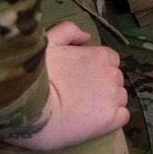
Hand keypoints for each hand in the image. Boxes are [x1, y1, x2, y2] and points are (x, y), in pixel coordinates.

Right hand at [3, 21, 127, 150]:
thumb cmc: (37, 76)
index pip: (110, 61)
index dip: (97, 70)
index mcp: (101, 55)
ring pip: (119, 97)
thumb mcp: (48, 43)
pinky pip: (122, 116)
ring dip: (107, 102)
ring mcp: (113, 97)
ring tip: (85, 109)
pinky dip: (112, 118)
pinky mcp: (111, 118)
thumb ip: (68, 31)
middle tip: (80, 95)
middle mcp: (112, 74)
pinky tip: (95, 121)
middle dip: (102, 86)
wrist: (30, 109)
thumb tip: (87, 37)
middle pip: (115, 79)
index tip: (81, 79)